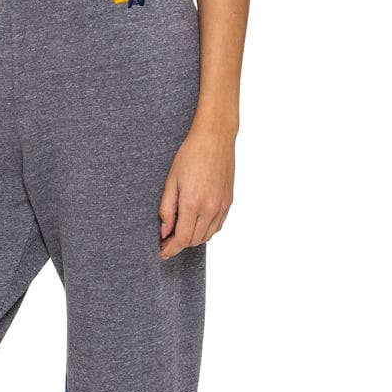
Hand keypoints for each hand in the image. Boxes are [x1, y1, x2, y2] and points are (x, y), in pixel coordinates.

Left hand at [158, 123, 234, 259]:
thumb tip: (164, 231)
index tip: (162, 252)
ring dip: (193, 239)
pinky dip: (206, 230)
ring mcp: (222, 206)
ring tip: (180, 232)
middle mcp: (210, 208)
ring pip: (208, 236)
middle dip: (180, 244)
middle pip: (194, 240)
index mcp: (193, 203)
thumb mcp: (171, 181)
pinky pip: (218, 226)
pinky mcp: (229, 202)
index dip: (171, 248)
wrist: (215, 139)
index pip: (182, 238)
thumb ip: (167, 209)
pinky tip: (196, 223)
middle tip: (167, 241)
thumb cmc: (190, 155)